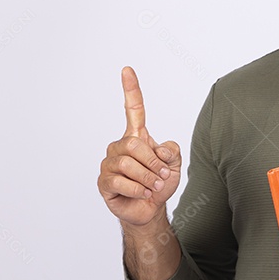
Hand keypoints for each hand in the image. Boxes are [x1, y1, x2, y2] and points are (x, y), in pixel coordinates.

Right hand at [98, 66, 181, 226]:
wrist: (149, 210)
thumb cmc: (159, 184)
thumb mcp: (174, 166)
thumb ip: (172, 152)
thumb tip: (161, 149)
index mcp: (137, 136)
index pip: (133, 109)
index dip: (131, 89)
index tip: (127, 70)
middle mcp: (120, 146)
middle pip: (134, 145)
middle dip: (153, 163)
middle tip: (161, 177)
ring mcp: (109, 163)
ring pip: (127, 165)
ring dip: (147, 179)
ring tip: (153, 187)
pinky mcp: (104, 181)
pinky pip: (119, 182)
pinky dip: (137, 190)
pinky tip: (141, 194)